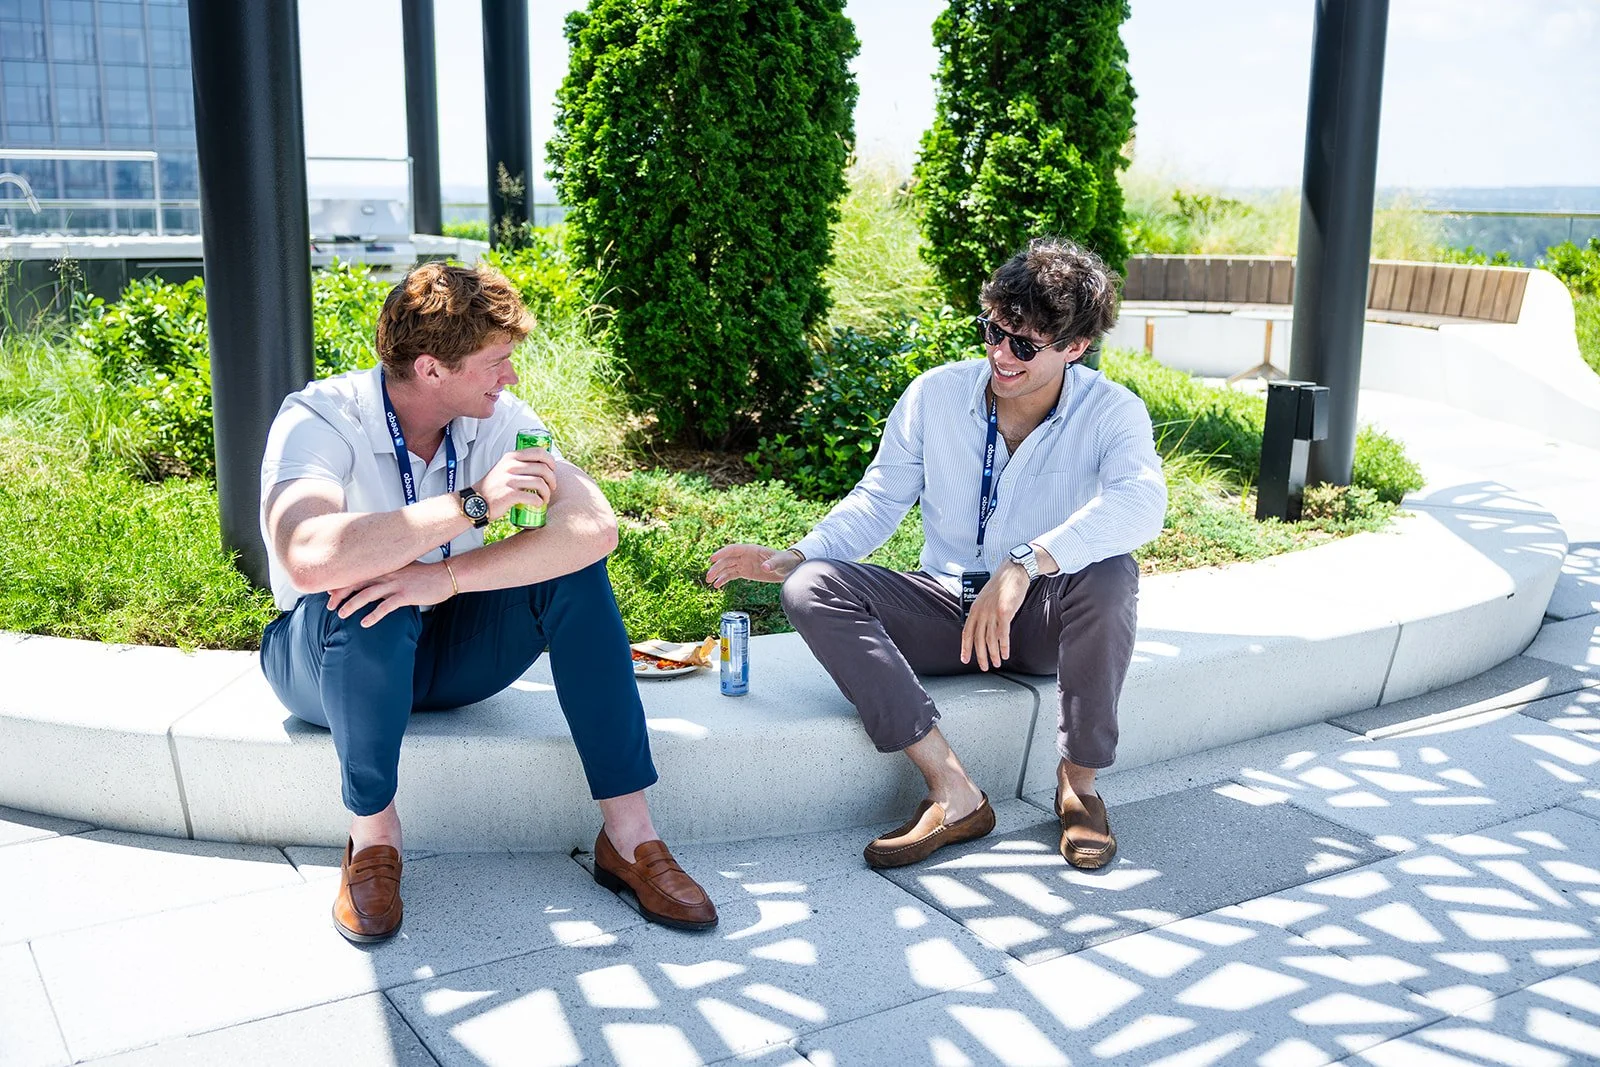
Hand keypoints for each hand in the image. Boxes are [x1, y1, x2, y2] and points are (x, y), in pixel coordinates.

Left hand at [326, 561, 454, 626]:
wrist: (445, 576)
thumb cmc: (424, 574)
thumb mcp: (403, 568)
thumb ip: (387, 573)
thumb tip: (374, 582)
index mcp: (385, 567)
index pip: (357, 573)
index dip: (342, 583)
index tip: (330, 593)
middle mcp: (387, 573)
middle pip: (357, 583)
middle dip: (341, 594)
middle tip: (330, 606)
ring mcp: (396, 584)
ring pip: (367, 594)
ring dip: (352, 605)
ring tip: (341, 615)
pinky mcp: (406, 595)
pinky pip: (385, 607)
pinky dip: (374, 616)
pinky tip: (365, 623)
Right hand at [478, 445, 556, 520]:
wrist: (475, 501)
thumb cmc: (494, 486)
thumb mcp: (504, 468)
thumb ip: (519, 464)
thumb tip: (543, 465)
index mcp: (511, 457)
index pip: (539, 452)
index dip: (551, 461)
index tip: (553, 471)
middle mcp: (511, 466)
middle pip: (543, 469)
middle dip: (552, 480)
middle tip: (551, 488)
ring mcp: (510, 480)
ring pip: (540, 483)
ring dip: (547, 492)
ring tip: (545, 498)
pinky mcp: (509, 495)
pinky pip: (533, 497)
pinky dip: (539, 501)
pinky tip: (538, 504)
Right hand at [705, 544, 802, 588]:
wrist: (788, 568)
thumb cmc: (785, 561)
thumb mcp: (781, 562)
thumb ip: (772, 564)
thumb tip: (765, 568)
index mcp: (751, 549)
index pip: (732, 549)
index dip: (721, 553)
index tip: (712, 559)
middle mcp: (745, 556)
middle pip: (727, 560)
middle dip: (717, 568)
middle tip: (708, 576)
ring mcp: (744, 564)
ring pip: (727, 568)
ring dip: (717, 574)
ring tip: (710, 582)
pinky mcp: (745, 572)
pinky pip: (732, 575)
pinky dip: (724, 579)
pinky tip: (717, 585)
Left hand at [960, 562, 1030, 670]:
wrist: (1014, 571)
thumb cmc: (1003, 585)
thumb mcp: (987, 598)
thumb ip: (983, 612)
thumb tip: (983, 628)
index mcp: (975, 608)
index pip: (966, 632)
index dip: (965, 647)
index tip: (965, 659)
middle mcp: (981, 611)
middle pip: (978, 639)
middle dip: (981, 656)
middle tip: (984, 667)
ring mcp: (992, 612)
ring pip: (990, 639)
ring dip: (994, 654)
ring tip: (997, 663)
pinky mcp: (1004, 612)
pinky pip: (1003, 634)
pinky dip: (1004, 646)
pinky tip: (1005, 653)